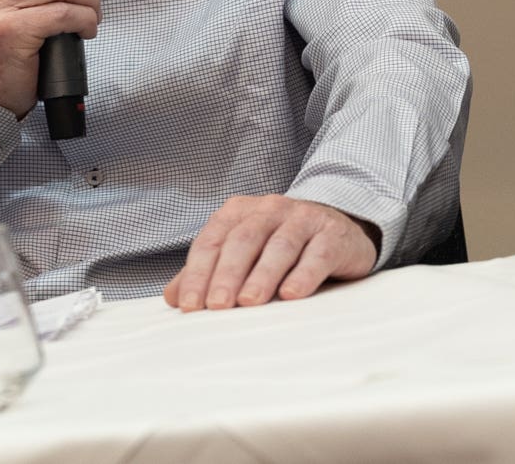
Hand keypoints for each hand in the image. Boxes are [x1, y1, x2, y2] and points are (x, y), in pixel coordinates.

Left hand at [163, 196, 376, 311]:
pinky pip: (317, 254)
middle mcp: (269, 209)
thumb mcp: (244, 253)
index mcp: (240, 212)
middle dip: (227, 274)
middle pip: (243, 241)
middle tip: (217, 305)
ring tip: (250, 301)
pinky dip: (304, 274)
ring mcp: (303, 219)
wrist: (339, 227)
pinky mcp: (333, 235)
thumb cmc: (281, 245)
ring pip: (279, 246)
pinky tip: (292, 294)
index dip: (198, 273)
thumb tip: (174, 298)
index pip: (213, 241)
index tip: (189, 305)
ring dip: (262, 275)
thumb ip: (209, 272)